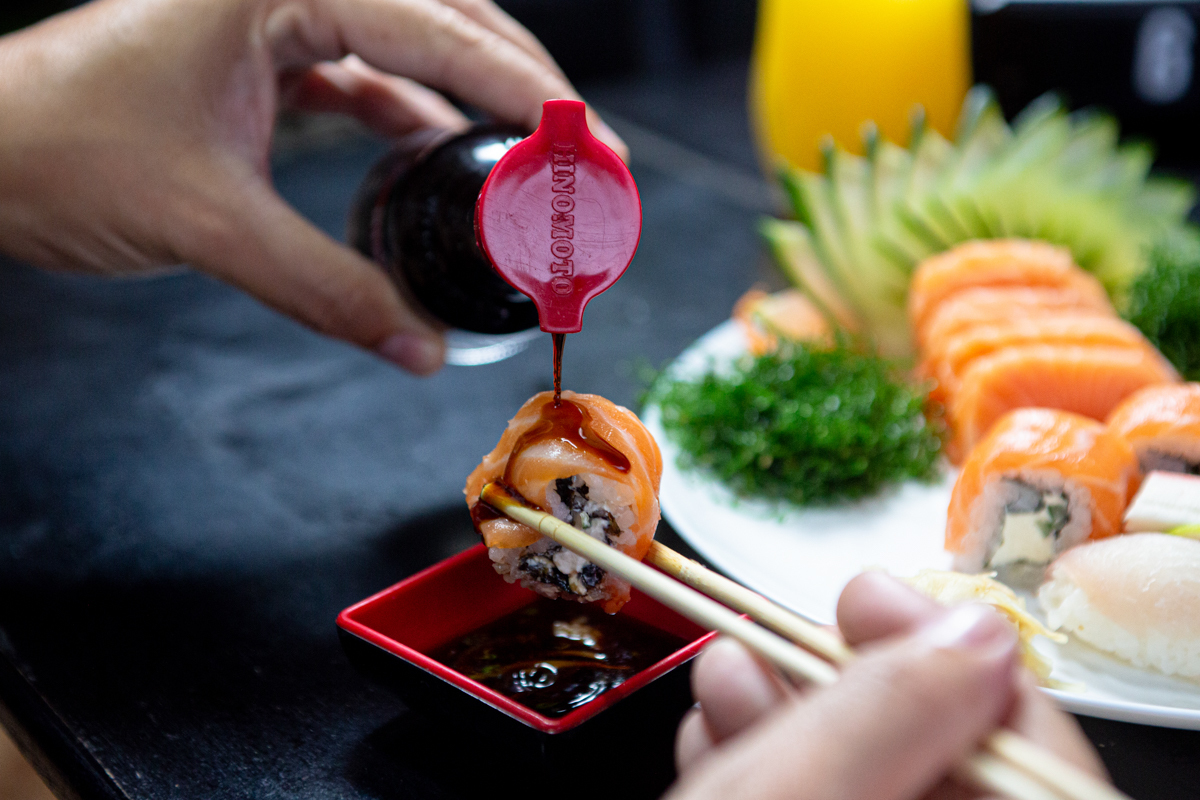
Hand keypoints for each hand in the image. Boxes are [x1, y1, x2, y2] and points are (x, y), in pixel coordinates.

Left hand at [0, 0, 624, 373]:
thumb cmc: (55, 151)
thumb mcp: (209, 224)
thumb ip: (326, 290)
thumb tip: (418, 352)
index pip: (438, 27)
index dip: (528, 92)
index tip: (591, 145)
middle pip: (446, 17)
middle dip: (522, 84)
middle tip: (584, 152)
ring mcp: (277, 14)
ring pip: (413, 44)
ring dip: (478, 100)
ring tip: (537, 160)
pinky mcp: (268, 54)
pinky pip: (369, 75)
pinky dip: (416, 118)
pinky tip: (448, 162)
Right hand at [671, 572, 1108, 799]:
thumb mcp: (791, 797)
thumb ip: (886, 716)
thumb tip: (973, 630)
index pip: (1029, 750)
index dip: (952, 661)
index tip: (869, 596)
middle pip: (941, 751)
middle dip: (847, 681)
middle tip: (785, 632)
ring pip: (873, 769)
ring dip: (791, 710)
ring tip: (728, 669)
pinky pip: (826, 790)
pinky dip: (769, 755)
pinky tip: (718, 725)